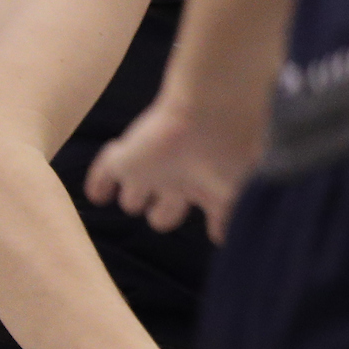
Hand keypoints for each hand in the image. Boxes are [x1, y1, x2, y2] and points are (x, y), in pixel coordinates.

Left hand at [87, 88, 263, 244]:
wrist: (215, 108)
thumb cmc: (240, 149)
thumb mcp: (252, 189)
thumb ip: (240, 215)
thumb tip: (230, 240)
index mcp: (217, 184)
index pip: (217, 211)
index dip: (218, 224)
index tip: (217, 234)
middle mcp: (186, 177)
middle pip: (168, 208)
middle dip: (164, 214)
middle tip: (160, 217)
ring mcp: (156, 169)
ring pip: (135, 194)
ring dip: (133, 199)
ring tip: (132, 200)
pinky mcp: (128, 159)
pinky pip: (105, 174)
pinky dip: (99, 184)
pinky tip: (96, 194)